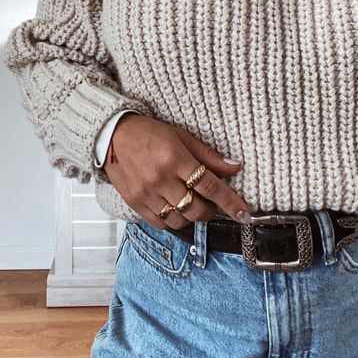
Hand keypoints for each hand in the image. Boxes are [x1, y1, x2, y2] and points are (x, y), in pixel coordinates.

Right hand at [102, 113, 251, 229]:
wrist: (113, 136)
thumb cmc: (150, 133)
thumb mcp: (182, 137)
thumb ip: (208, 156)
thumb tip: (234, 168)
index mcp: (175, 158)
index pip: (209, 185)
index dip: (230, 202)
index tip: (244, 213)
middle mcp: (160, 178)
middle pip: (196, 208)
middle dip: (211, 210)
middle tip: (212, 202)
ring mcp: (146, 193)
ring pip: (179, 220)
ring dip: (192, 216)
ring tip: (192, 203)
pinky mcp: (134, 203)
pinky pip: (160, 223)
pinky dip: (173, 220)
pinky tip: (174, 208)